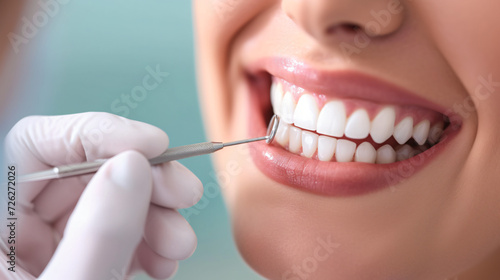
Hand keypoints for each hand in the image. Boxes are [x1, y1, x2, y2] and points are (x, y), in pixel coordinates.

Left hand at [1, 112, 202, 278]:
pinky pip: (119, 234)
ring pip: (112, 202)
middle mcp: (18, 227)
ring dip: (158, 215)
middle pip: (87, 171)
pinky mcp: (79, 262)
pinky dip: (151, 242)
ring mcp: (50, 246)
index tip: (155, 145)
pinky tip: (165, 260)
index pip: (36, 142)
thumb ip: (98, 233)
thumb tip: (134, 166)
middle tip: (184, 194)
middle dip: (146, 181)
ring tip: (180, 243)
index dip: (100, 133)